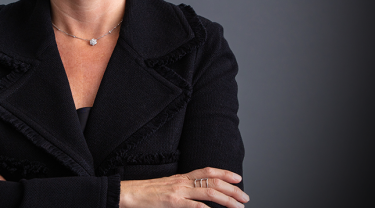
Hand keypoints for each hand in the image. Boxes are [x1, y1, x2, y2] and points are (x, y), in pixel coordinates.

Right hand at [120, 167, 248, 207]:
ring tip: (238, 207)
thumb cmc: (147, 193)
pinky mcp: (173, 202)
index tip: (238, 178)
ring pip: (209, 193)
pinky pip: (195, 206)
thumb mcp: (168, 187)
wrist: (129, 193)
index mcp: (182, 177)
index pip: (208, 171)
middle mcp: (183, 182)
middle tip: (245, 198)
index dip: (225, 173)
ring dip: (227, 200)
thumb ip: (184, 189)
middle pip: (213, 182)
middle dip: (232, 190)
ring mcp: (179, 192)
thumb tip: (199, 194)